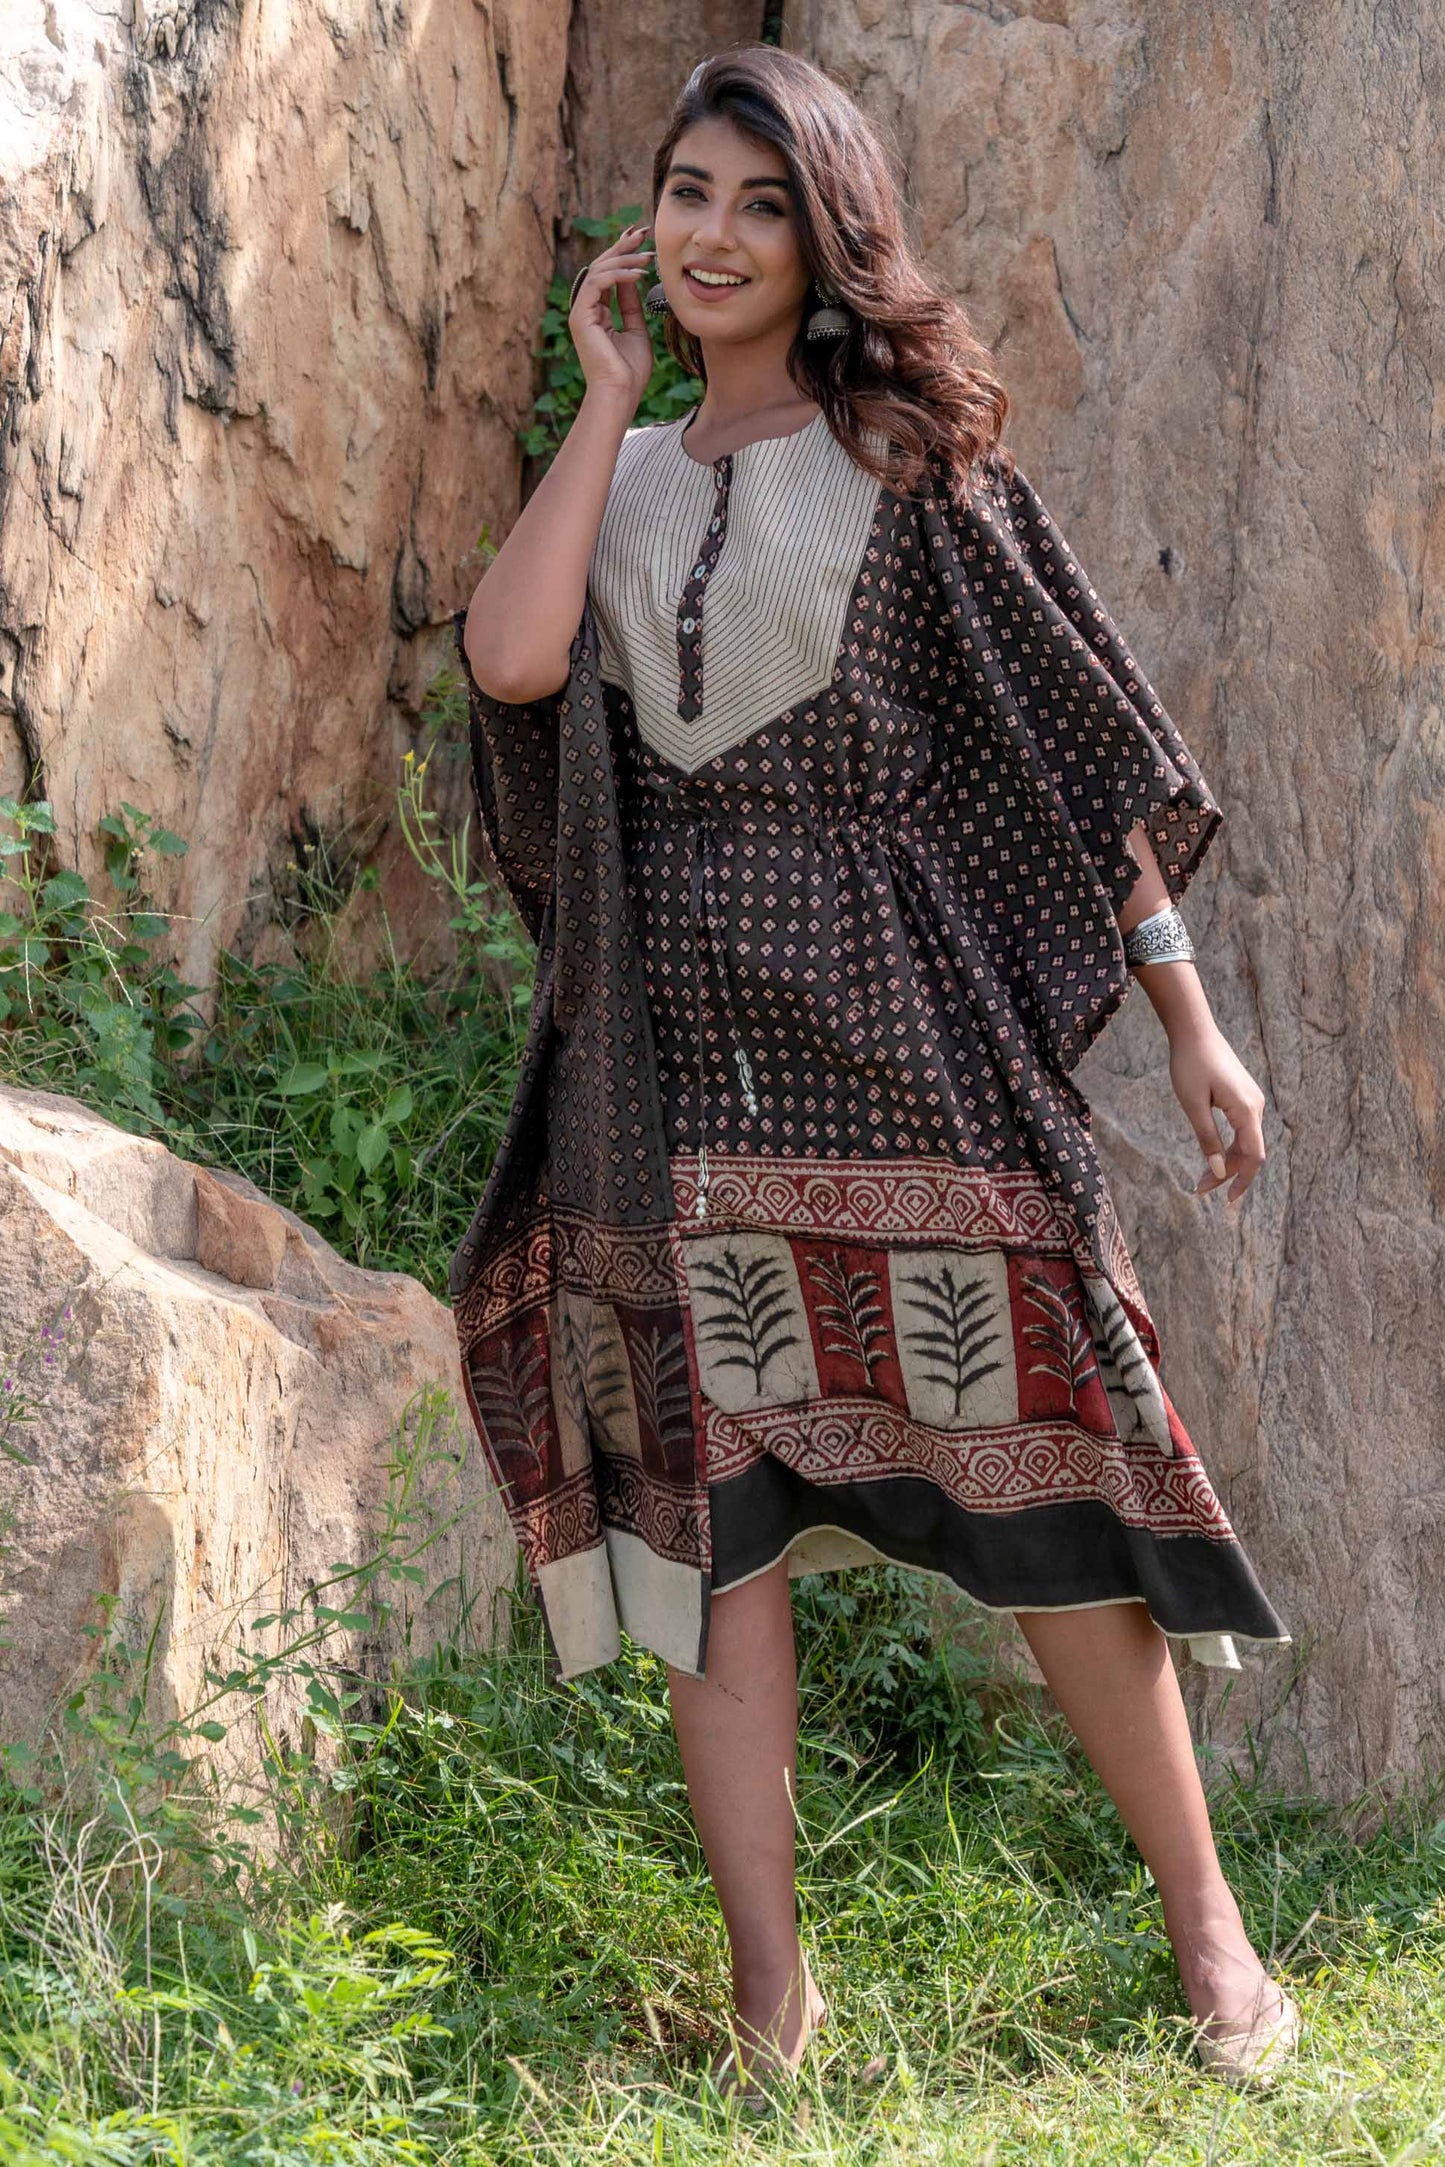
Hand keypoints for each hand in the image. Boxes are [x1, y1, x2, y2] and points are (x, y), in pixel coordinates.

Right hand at [568, 224, 656, 411]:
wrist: (620, 394)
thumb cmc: (629, 371)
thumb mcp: (637, 330)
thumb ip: (631, 305)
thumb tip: (634, 279)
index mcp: (597, 311)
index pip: (608, 274)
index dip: (624, 253)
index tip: (644, 240)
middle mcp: (586, 308)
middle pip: (601, 265)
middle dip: (623, 246)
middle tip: (644, 232)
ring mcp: (581, 312)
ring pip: (598, 270)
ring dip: (624, 258)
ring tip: (648, 256)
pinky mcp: (581, 316)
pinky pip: (597, 282)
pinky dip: (619, 274)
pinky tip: (639, 274)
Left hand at [1168, 1024, 1266, 1203]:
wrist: (1194, 1031)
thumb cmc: (1190, 1064)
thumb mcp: (1193, 1105)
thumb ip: (1207, 1138)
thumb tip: (1218, 1172)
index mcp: (1246, 1110)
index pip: (1254, 1156)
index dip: (1243, 1181)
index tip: (1227, 1200)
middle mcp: (1256, 1106)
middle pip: (1249, 1152)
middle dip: (1228, 1174)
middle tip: (1199, 1188)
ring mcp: (1252, 1100)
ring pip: (1246, 1141)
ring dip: (1227, 1161)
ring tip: (1201, 1177)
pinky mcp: (1244, 1096)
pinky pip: (1242, 1129)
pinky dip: (1229, 1146)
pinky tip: (1212, 1154)